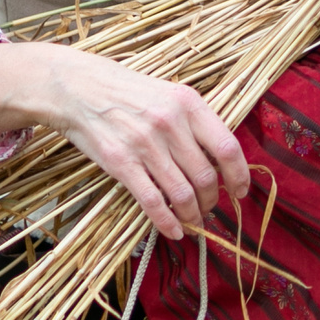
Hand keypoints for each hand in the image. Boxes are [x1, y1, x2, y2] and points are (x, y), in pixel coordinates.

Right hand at [0, 43, 250, 240]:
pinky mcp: (121, 163)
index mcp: (189, 103)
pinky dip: (167, 222)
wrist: (79, 88)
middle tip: (210, 208)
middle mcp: (170, 123)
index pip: (227, 148)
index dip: (240, 176)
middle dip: (213, 200)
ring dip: (193, 214)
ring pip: (182, 193)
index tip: (241, 192)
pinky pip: (153, 201)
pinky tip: (174, 230)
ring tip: (194, 220)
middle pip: (206, 177)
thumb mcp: (169, 93)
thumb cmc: (129, 92)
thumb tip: (223, 159)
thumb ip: (196, 122)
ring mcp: (145, 144)